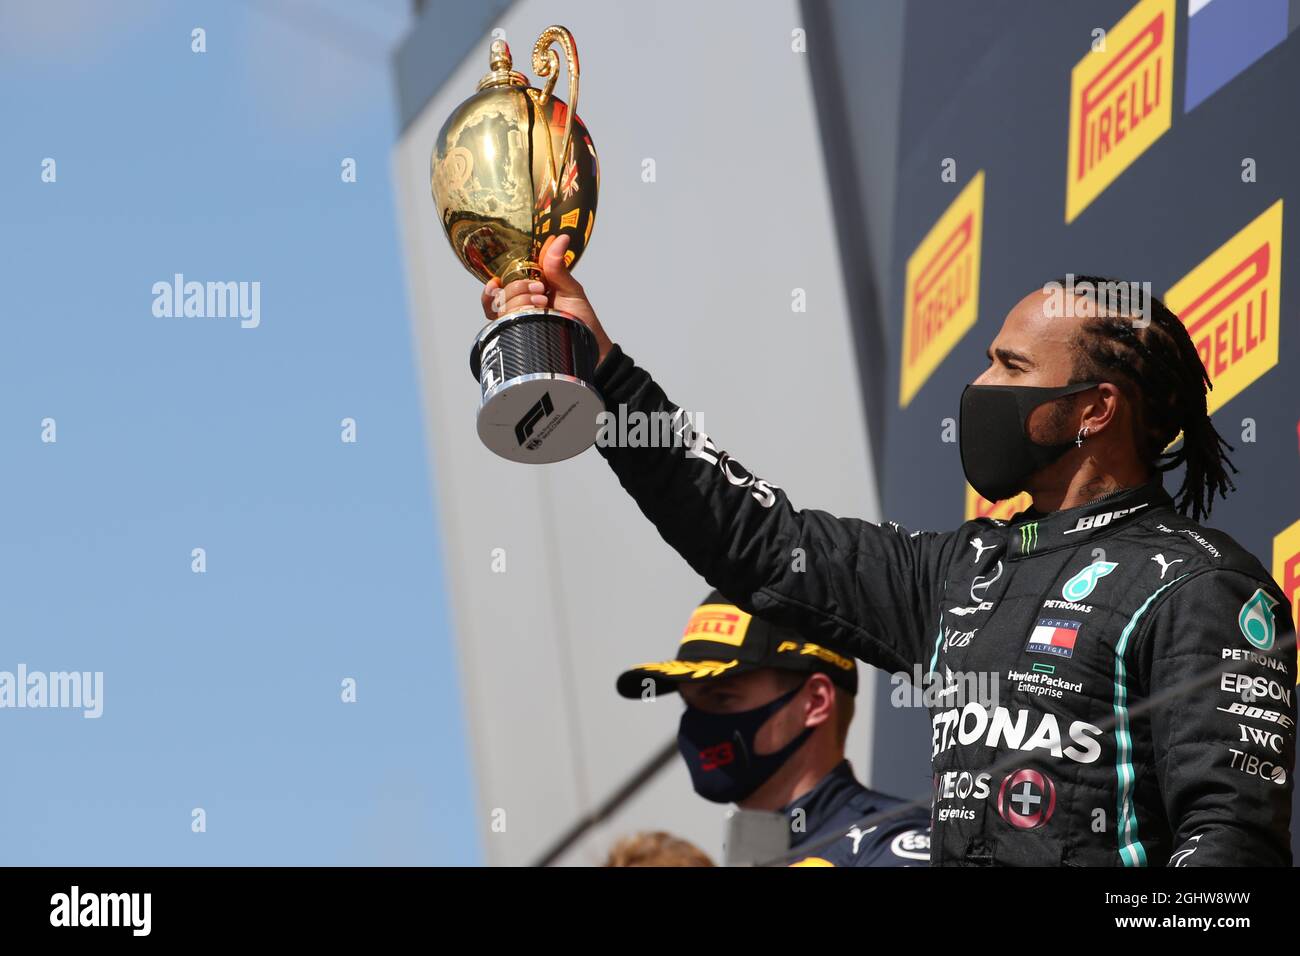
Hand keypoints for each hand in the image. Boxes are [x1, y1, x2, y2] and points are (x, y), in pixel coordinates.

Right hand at [479, 233, 612, 363]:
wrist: (589, 343)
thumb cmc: (580, 317)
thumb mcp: (570, 288)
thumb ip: (557, 266)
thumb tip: (560, 237)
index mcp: (528, 289)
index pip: (500, 284)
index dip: (493, 283)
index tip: (495, 280)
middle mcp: (520, 304)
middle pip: (500, 294)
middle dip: (517, 289)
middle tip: (541, 291)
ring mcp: (520, 320)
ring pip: (501, 308)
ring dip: (519, 302)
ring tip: (542, 303)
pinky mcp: (520, 334)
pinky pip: (502, 326)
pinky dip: (509, 317)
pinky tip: (523, 312)